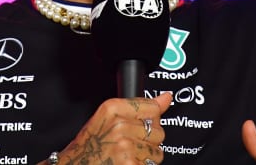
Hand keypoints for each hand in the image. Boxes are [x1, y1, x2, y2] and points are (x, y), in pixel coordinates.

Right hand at [56, 93, 172, 163]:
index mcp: (113, 109)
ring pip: (157, 152)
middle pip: (159, 131)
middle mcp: (119, 126)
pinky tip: (127, 164)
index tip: (143, 125)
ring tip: (127, 156)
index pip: (153, 108)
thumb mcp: (108, 118)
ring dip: (146, 157)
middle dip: (148, 141)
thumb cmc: (90, 146)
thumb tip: (166, 98)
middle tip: (129, 145)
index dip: (152, 119)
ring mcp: (124, 147)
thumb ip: (139, 106)